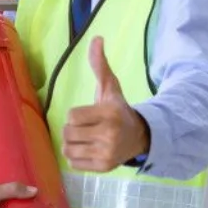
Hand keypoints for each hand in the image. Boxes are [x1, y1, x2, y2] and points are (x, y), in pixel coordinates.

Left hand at [62, 36, 149, 171]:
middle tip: (87, 127)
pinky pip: (73, 162)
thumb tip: (96, 38)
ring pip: (67, 148)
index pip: (71, 115)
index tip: (89, 114)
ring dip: (72, 143)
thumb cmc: (118, 109)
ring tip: (86, 138)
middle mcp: (109, 136)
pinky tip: (88, 149)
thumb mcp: (110, 87)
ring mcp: (107, 154)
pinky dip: (76, 156)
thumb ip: (100, 64)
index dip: (76, 114)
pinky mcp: (103, 168)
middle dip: (73, 128)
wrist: (140, 137)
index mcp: (109, 114)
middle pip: (67, 132)